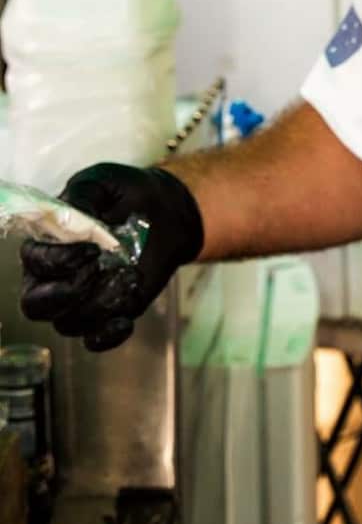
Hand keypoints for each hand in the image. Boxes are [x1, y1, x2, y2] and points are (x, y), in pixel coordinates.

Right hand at [20, 163, 203, 353]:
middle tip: (101, 269)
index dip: (59, 261)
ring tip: (129, 277)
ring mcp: (78, 300)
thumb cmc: (127, 195)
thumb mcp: (102, 183)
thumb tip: (69, 214)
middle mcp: (52, 278)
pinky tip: (125, 317)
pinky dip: (109, 334)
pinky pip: (94, 341)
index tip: (91, 248)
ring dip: (103, 303)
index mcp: (45, 244)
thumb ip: (81, 196)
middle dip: (70, 292)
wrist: (166, 213)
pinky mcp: (105, 315)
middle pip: (35, 306)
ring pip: (70, 323)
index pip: (33, 264)